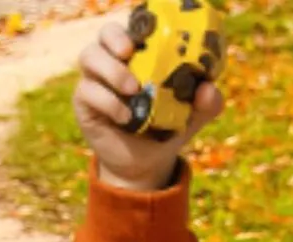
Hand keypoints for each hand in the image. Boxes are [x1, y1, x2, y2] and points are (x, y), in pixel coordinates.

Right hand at [73, 18, 225, 193]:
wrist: (146, 165)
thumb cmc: (166, 131)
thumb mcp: (191, 118)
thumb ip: (204, 103)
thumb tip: (208, 89)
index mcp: (140, 56)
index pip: (134, 28)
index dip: (138, 25)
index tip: (149, 34)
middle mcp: (114, 61)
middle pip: (105, 34)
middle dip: (116, 37)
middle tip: (129, 52)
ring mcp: (96, 79)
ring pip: (90, 56)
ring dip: (111, 69)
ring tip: (133, 89)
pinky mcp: (84, 102)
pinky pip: (88, 91)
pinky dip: (108, 102)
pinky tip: (126, 117)